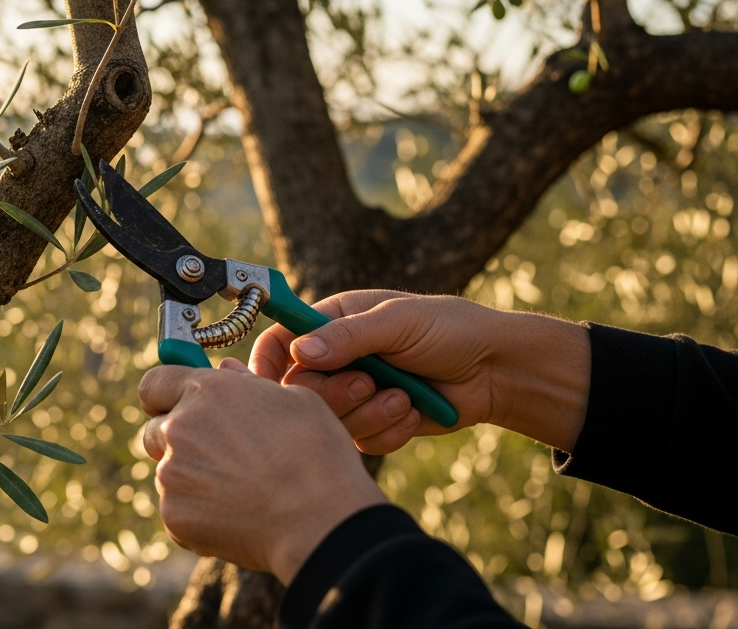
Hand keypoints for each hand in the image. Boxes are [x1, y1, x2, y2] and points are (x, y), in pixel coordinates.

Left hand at [139, 363, 386, 582]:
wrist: (320, 522)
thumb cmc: (316, 455)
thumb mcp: (294, 400)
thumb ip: (247, 383)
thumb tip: (225, 372)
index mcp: (205, 392)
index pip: (153, 383)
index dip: (163, 395)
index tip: (177, 406)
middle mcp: (178, 429)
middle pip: (154, 430)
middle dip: (177, 439)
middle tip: (218, 454)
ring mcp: (171, 476)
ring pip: (169, 473)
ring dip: (192, 478)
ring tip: (240, 491)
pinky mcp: (174, 516)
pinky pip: (178, 509)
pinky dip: (199, 512)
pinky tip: (238, 516)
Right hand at [250, 291, 590, 454]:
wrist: (497, 371)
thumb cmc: (450, 330)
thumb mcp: (398, 322)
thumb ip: (348, 335)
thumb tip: (299, 351)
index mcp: (334, 322)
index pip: (279, 340)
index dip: (267, 363)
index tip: (270, 382)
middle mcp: (338, 359)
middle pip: (299, 390)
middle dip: (335, 393)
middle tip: (369, 383)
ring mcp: (354, 393)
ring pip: (329, 421)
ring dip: (368, 413)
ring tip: (403, 397)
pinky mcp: (374, 423)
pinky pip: (359, 443)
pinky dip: (388, 431)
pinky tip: (413, 413)